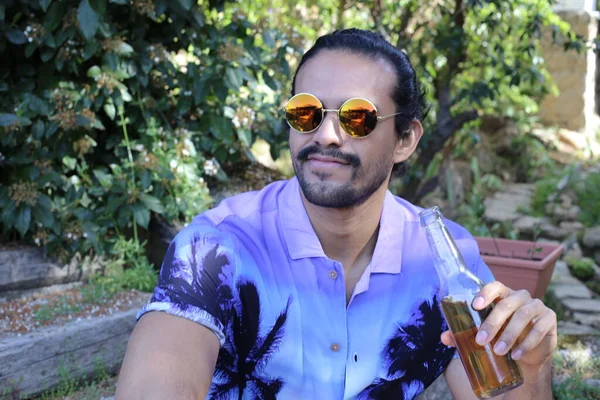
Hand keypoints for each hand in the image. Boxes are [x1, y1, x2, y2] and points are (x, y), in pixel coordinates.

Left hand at [441, 281, 557, 366]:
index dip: (486, 293)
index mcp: (503, 295)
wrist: (528, 354)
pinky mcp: (549, 318)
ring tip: (498, 351)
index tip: (475, 305)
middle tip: (480, 340)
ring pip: (522, 316)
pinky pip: (539, 328)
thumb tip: (444, 338)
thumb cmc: (501, 337)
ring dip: (509, 335)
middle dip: (492, 323)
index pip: (495, 286)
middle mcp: (520, 297)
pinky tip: (516, 355)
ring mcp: (536, 306)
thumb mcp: (484, 335)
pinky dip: (526, 343)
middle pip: (506, 304)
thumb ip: (464, 334)